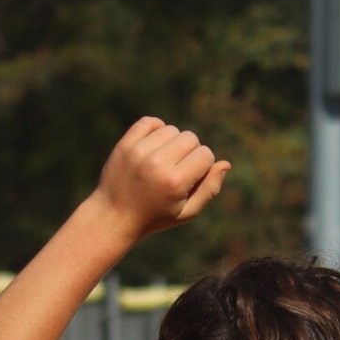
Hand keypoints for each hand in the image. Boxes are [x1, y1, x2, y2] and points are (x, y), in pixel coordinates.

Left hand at [92, 118, 230, 242]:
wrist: (113, 216)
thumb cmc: (155, 217)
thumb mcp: (186, 212)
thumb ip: (209, 189)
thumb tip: (226, 163)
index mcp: (175, 182)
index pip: (205, 155)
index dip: (202, 167)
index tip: (190, 180)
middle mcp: (157, 164)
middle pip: (191, 138)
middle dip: (189, 153)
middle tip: (176, 170)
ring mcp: (139, 152)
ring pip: (172, 130)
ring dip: (172, 142)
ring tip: (163, 161)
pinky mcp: (125, 144)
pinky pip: (150, 122)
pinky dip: (155, 130)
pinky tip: (153, 147)